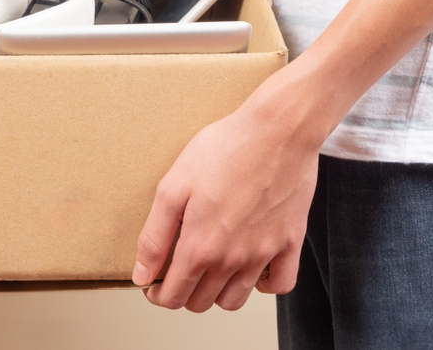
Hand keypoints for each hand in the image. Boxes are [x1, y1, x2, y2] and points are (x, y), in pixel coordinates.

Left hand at [132, 96, 318, 311]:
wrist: (276, 131)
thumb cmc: (223, 149)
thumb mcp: (173, 187)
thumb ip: (154, 236)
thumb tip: (141, 274)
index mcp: (200, 246)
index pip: (174, 296)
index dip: (157, 294)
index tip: (153, 282)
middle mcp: (232, 259)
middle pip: (201, 302)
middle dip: (183, 292)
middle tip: (177, 269)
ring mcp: (264, 254)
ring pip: (235, 300)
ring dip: (216, 292)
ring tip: (208, 267)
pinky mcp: (290, 243)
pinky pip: (279, 284)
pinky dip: (262, 283)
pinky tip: (249, 265)